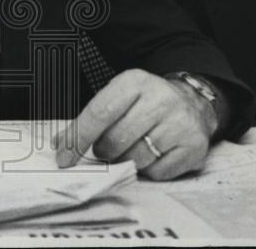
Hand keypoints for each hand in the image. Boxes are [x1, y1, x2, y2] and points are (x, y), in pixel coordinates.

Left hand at [53, 69, 214, 179]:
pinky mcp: (194, 148)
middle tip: (108, 147)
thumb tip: (61, 145)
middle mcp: (160, 100)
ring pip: (135, 159)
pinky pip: (157, 172)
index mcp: (136, 82)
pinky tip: (155, 152)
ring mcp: (180, 124)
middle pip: (115, 140)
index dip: (78, 137)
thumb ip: (91, 118)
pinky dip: (150, 169)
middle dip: (104, 151)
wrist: (192, 103)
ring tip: (135, 145)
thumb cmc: (146, 103)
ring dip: (127, 160)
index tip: (63, 157)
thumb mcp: (120, 97)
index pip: (100, 113)